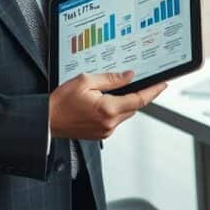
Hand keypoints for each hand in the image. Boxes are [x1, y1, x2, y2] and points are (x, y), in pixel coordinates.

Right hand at [48, 71, 167, 139]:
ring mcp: (106, 130)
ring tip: (110, 91)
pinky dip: (115, 109)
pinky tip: (103, 102)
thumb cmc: (61, 102)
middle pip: (134, 107)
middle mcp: (110, 123)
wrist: (47, 120)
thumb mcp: (86, 81)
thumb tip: (129, 76)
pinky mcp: (101, 134)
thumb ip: (111, 79)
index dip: (153, 91)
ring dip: (124, 102)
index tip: (163, 84)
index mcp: (108, 109)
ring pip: (125, 113)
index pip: (139, 99)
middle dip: (137, 94)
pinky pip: (115, 120)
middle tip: (137, 81)